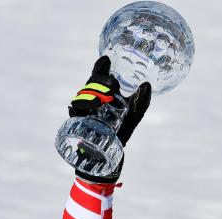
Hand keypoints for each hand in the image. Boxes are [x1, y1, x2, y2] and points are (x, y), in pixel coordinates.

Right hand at [68, 56, 151, 182]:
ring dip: (91, 94)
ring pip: (81, 95)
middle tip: (113, 83)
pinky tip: (85, 107)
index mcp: (103, 93)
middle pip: (91, 83)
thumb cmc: (121, 131)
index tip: (106, 59)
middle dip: (100, 80)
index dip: (100, 67)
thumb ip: (141, 101)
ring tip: (101, 99)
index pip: (99, 76)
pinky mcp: (75, 122)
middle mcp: (91, 99)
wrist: (111, 155)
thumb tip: (147, 85)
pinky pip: (74, 111)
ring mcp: (83, 110)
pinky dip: (79, 107)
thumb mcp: (134, 115)